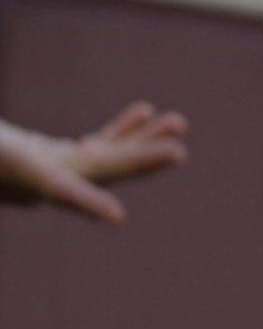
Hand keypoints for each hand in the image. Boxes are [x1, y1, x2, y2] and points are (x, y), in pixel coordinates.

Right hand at [0, 101, 188, 223]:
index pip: (60, 191)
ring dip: (141, 140)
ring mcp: (49, 169)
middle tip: (178, 153)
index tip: (116, 217)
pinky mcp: (48, 156)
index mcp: (26, 184)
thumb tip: (27, 184)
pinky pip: (94, 145)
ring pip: (106, 155)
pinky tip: (144, 111)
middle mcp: (43, 183)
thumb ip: (23, 168)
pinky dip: (120, 131)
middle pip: (100, 172)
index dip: (85, 202)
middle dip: (138, 161)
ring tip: (177, 122)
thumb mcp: (0, 152)